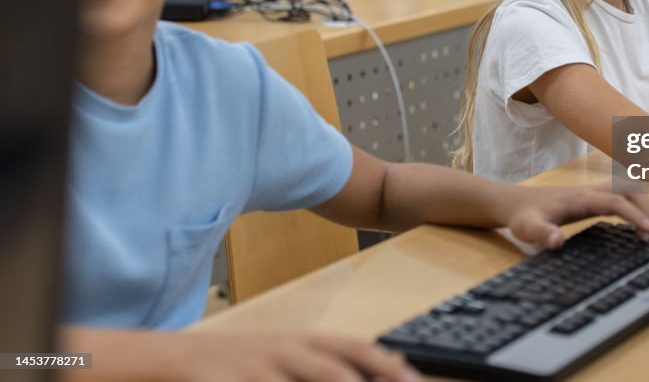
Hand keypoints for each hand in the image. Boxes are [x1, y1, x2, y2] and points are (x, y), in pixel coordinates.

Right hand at [178, 331, 421, 381]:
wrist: (167, 359)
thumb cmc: (234, 362)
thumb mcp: (282, 353)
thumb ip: (326, 362)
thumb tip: (388, 364)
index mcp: (299, 340)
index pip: (352, 348)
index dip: (386, 364)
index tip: (413, 379)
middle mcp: (282, 351)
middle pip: (334, 372)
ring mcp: (253, 370)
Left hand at [503, 185, 648, 249]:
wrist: (514, 202)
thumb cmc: (522, 216)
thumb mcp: (527, 229)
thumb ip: (542, 234)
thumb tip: (558, 241)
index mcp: (580, 198)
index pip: (615, 201)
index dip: (635, 214)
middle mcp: (589, 191)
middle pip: (627, 188)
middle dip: (644, 206)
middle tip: (648, 233)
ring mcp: (591, 193)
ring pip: (626, 189)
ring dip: (640, 204)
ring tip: (643, 230)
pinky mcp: (590, 198)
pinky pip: (619, 196)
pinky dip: (632, 206)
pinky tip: (632, 224)